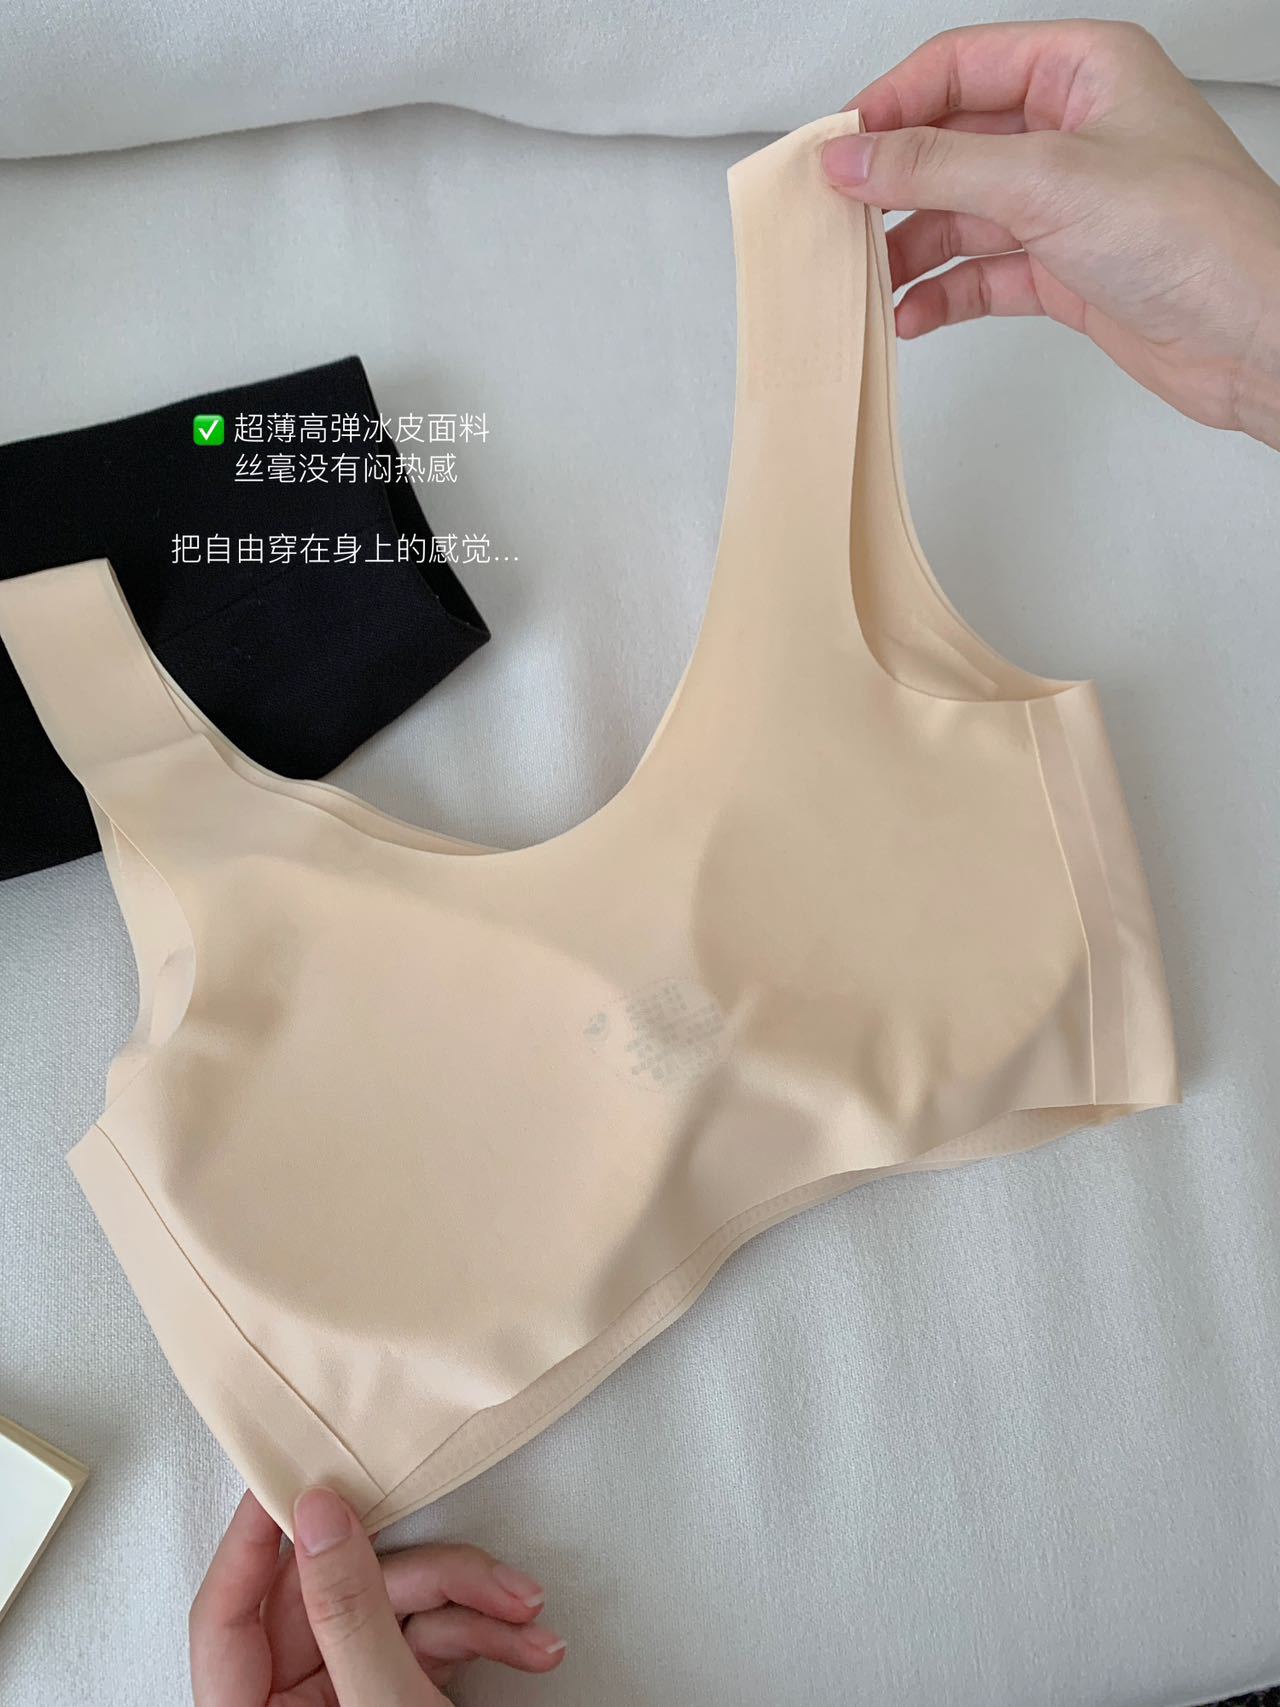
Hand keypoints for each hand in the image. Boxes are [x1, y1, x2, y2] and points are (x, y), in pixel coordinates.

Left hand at [190, 1485, 567, 1705]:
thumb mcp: (385, 1706)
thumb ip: (347, 1609)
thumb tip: (316, 1515)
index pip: (224, 1614)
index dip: (250, 1539)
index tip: (286, 1472)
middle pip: (334, 1599)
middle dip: (424, 1575)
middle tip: (474, 1560)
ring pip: (394, 1613)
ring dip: (472, 1604)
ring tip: (526, 1615)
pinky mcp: (394, 1703)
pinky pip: (426, 1643)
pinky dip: (482, 1634)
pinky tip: (525, 1644)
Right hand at [820, 19, 1279, 448]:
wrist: (1256, 334)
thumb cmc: (1197, 235)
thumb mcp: (1046, 181)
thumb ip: (936, 167)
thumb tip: (853, 156)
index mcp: (1082, 70)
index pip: (959, 65)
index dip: (892, 104)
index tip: (837, 150)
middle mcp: (1073, 131)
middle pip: (952, 143)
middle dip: (894, 184)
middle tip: (837, 218)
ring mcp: (1068, 204)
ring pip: (962, 214)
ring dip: (911, 248)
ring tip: (867, 279)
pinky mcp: (1066, 270)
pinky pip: (983, 273)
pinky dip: (943, 294)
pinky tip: (912, 315)